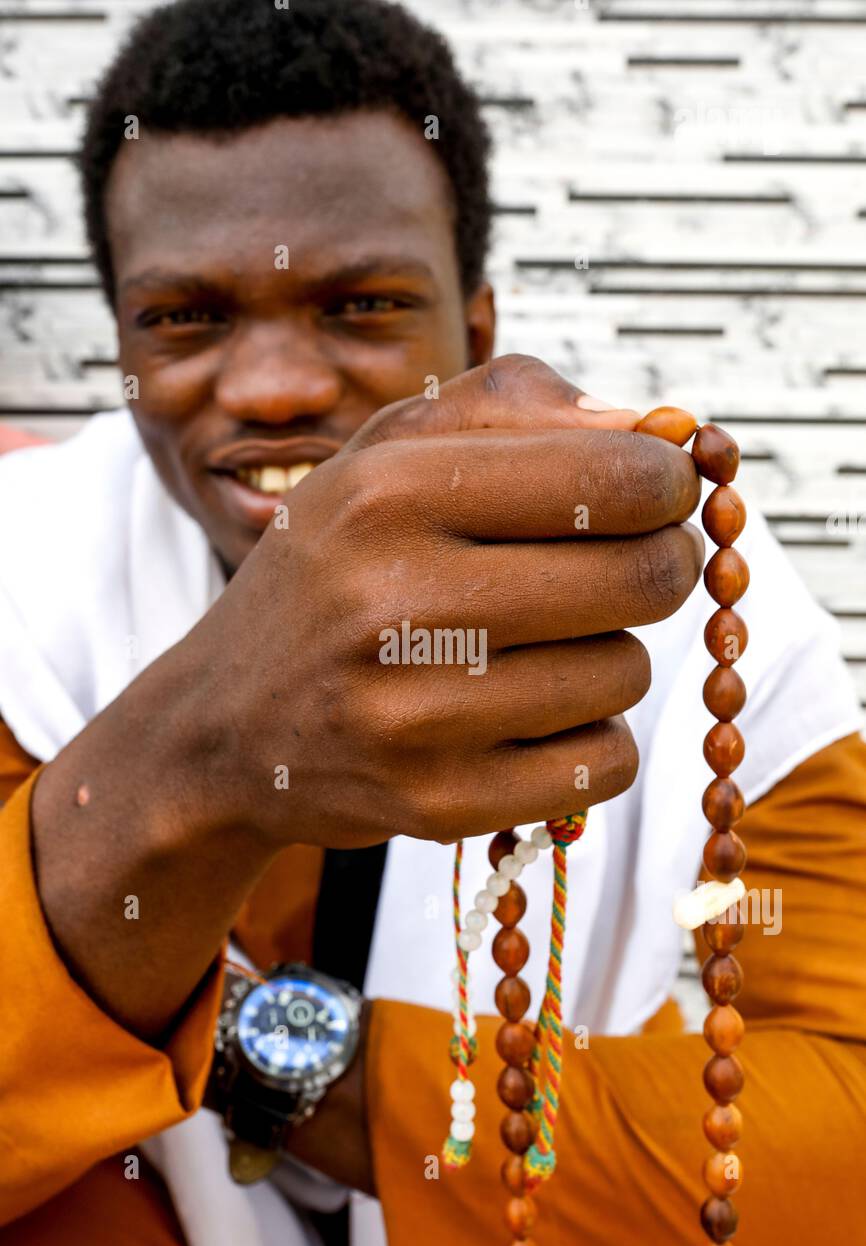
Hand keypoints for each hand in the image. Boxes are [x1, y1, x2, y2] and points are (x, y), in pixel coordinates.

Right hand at [199, 354, 702, 846]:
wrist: (224, 725)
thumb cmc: (329, 575)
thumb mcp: (387, 455)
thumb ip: (519, 408)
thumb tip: (669, 431)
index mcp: (389, 492)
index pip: (618, 477)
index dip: (668, 484)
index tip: (654, 496)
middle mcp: (395, 601)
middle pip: (645, 577)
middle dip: (656, 567)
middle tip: (618, 569)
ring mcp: (415, 714)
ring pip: (627, 674)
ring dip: (606, 658)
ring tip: (532, 651)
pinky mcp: (438, 803)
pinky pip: (605, 763)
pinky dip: (588, 739)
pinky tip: (527, 719)